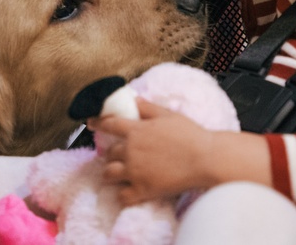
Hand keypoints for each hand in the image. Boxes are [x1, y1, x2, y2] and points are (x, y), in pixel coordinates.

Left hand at [95, 100, 272, 205]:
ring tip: (117, 173)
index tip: (90, 123)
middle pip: (108, 152)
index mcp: (136, 130)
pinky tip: (128, 191)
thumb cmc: (190, 135)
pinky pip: (122, 196)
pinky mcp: (142, 190)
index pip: (108, 124)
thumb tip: (133, 99)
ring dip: (111, 173)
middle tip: (117, 154)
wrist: (205, 159)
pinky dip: (123, 194)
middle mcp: (131, 151)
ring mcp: (135, 172)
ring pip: (109, 174)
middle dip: (111, 153)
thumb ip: (147, 107)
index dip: (97, 122)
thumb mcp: (168, 114)